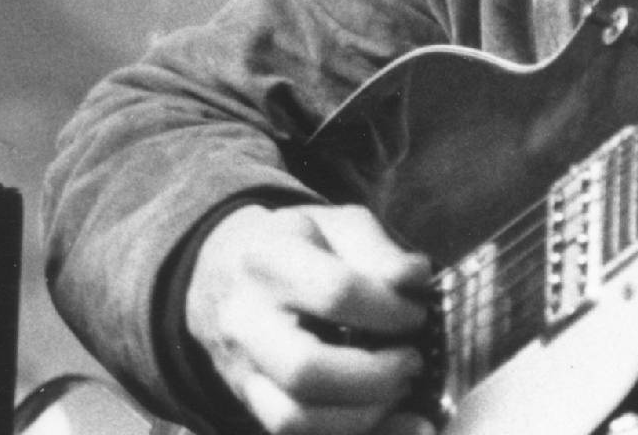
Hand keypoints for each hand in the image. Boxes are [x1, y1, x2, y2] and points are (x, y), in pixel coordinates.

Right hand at [185, 202, 431, 434]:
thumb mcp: (336, 223)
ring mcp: (240, 370)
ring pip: (294, 419)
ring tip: (399, 389)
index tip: (417, 311)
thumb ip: (378, 248)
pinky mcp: (248, 403)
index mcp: (270, 261)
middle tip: (412, 360)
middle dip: (375, 375)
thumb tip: (415, 279)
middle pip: (306, 370)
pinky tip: (391, 420)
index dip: (389, 308)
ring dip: (362, 415)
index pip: (337, 293)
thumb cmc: (293, 244)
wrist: (220, 273)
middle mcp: (245, 322)